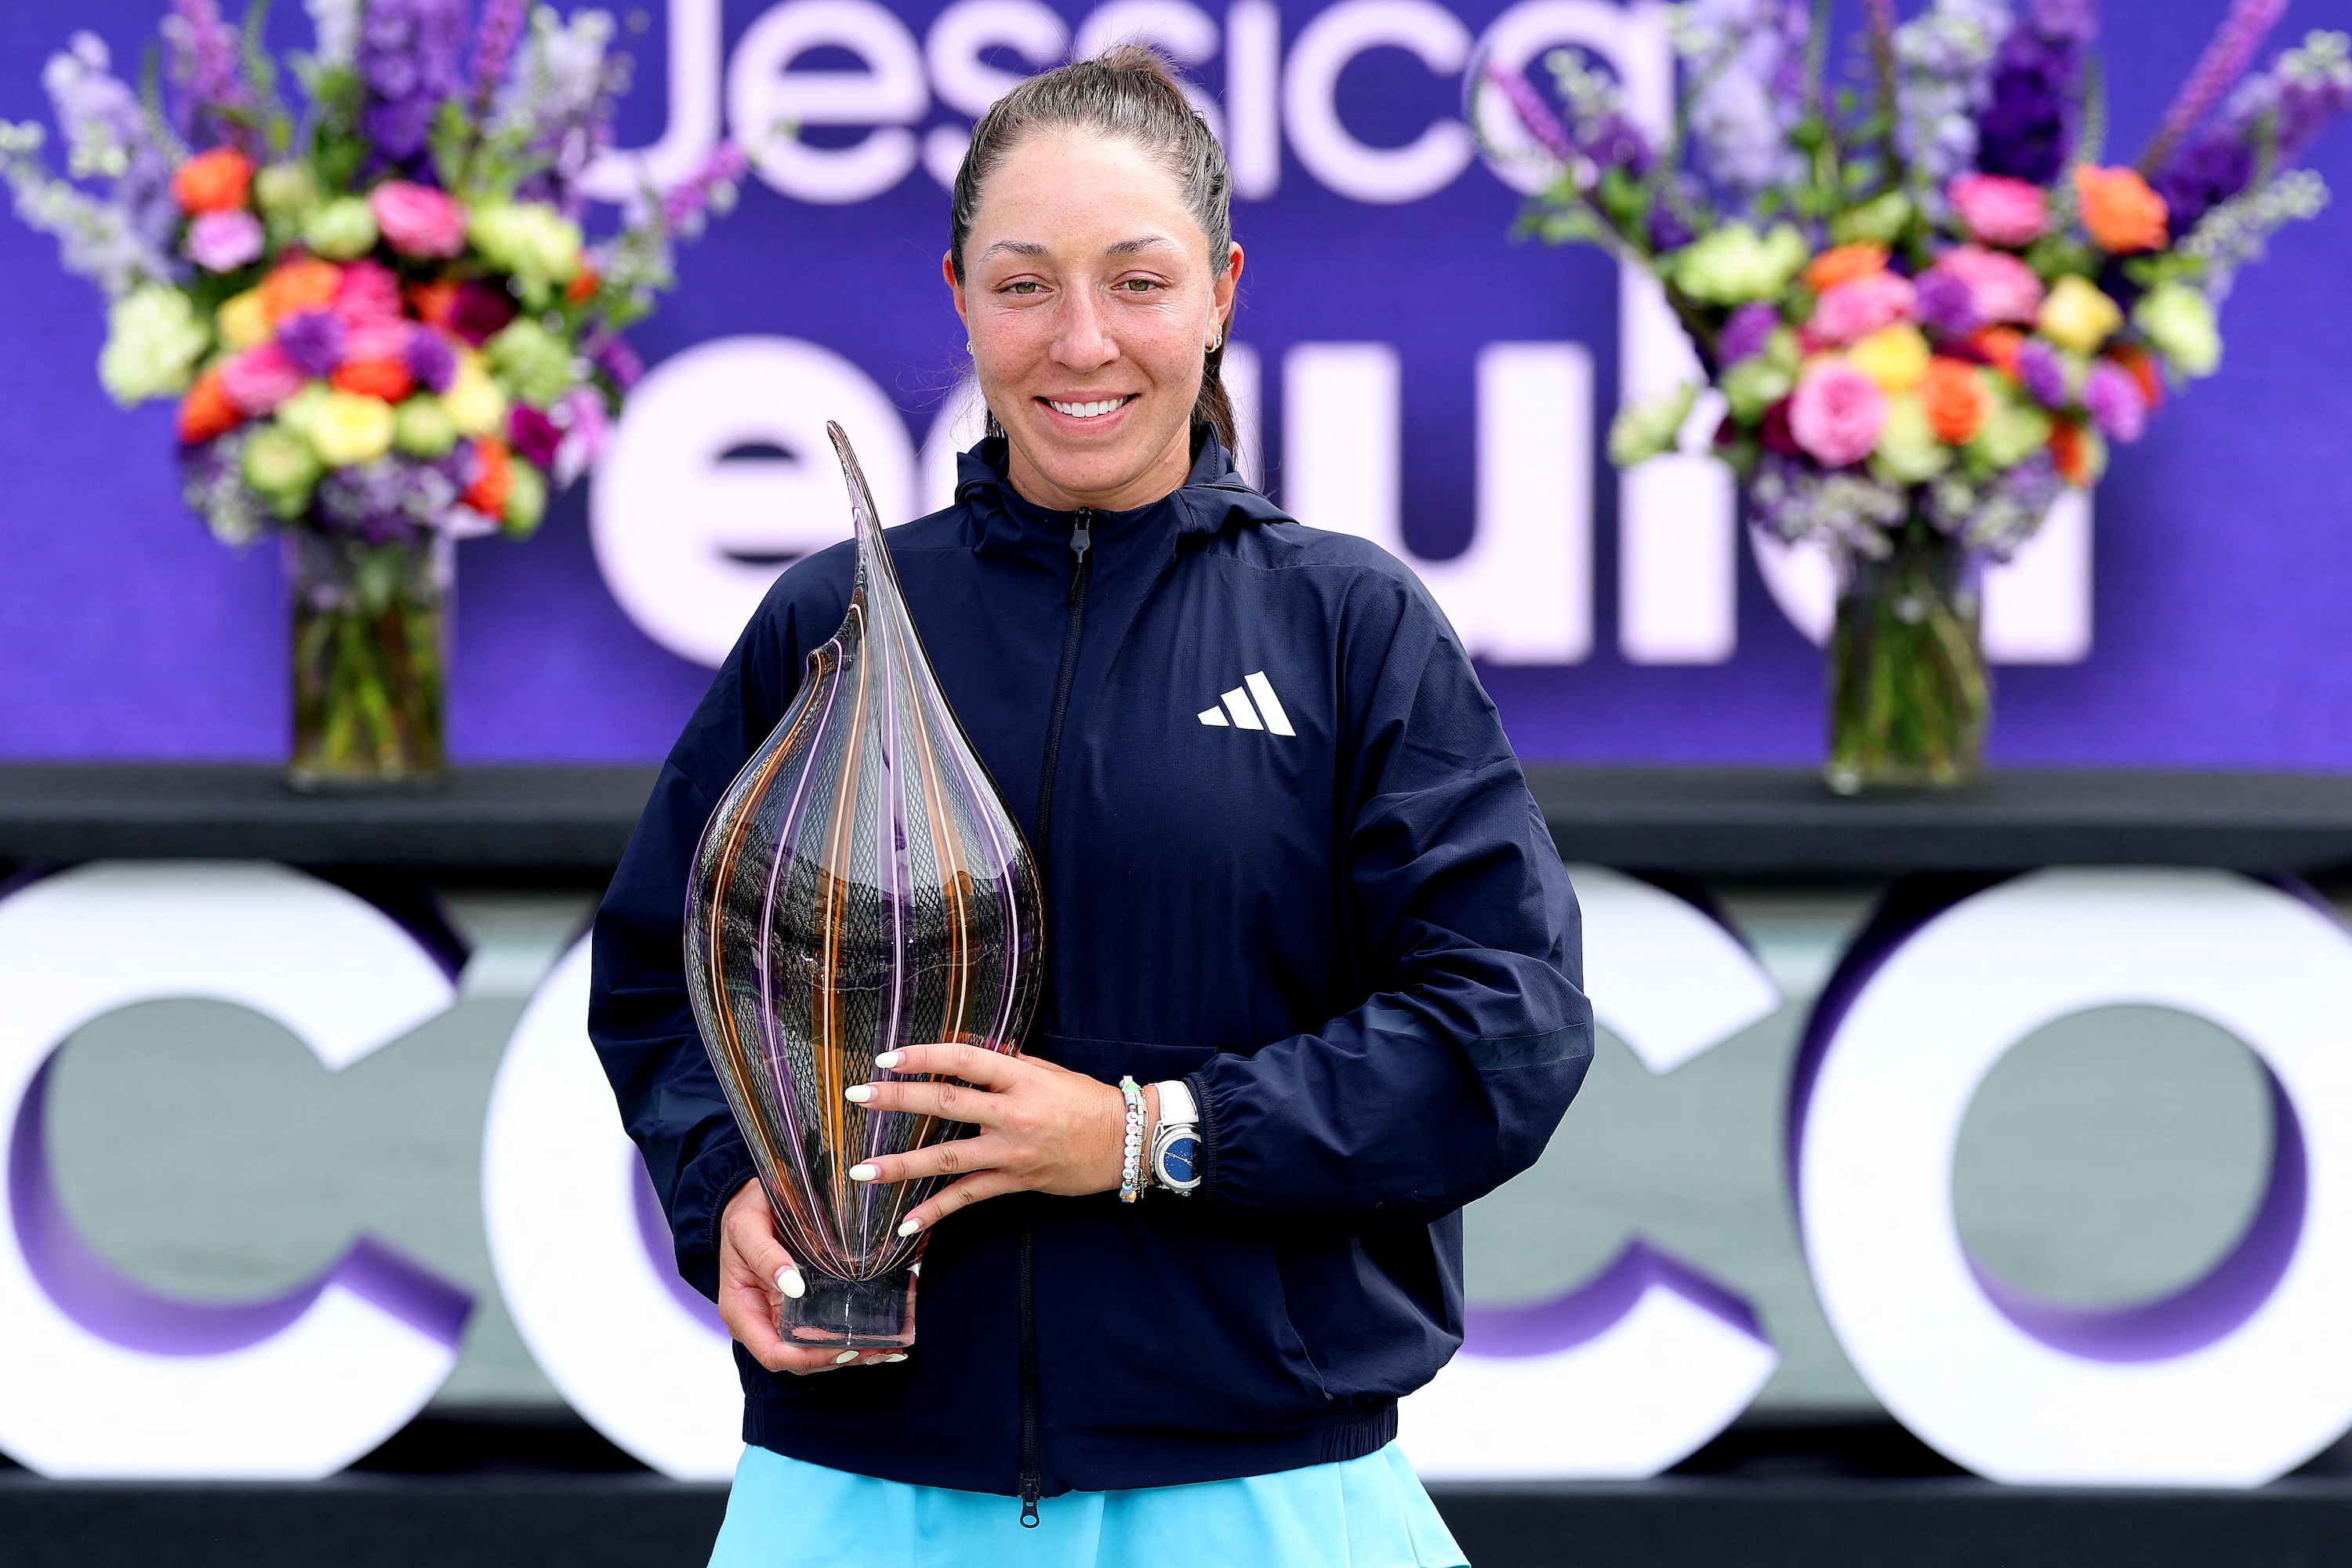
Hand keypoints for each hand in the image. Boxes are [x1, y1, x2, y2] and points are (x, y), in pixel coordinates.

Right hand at [716, 1180, 903, 1374]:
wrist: (751, 1203)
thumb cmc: (745, 1213)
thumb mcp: (747, 1226)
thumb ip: (764, 1254)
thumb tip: (791, 1286)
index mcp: (740, 1309)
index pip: (773, 1353)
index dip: (808, 1358)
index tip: (843, 1348)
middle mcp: (759, 1321)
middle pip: (796, 1359)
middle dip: (835, 1358)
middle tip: (876, 1347)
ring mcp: (778, 1317)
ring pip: (811, 1351)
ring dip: (846, 1353)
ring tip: (884, 1346)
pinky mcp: (796, 1309)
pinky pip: (819, 1332)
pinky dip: (845, 1338)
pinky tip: (874, 1336)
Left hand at [843, 1042, 1151, 1233]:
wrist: (1127, 1141)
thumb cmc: (1086, 1100)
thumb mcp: (1047, 1071)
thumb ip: (1005, 1064)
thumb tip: (962, 1057)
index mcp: (1020, 1077)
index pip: (963, 1059)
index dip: (924, 1056)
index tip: (887, 1057)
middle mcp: (1013, 1113)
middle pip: (946, 1103)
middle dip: (897, 1100)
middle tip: (857, 1097)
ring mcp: (1013, 1151)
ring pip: (948, 1157)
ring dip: (901, 1164)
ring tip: (862, 1171)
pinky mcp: (1016, 1181)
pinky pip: (968, 1197)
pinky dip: (936, 1211)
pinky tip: (906, 1224)